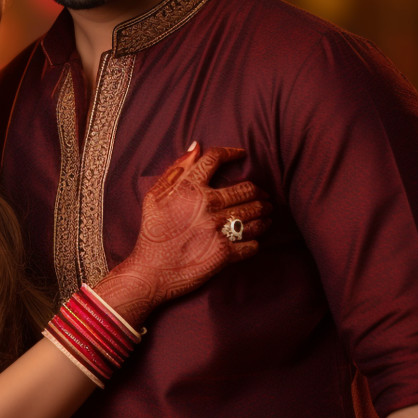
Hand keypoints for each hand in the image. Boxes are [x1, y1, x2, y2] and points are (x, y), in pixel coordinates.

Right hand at [96, 144, 270, 325]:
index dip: (232, 152)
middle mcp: (207, 205)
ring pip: (255, 215)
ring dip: (264, 213)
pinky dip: (256, 241)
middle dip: (259, 190)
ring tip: (266, 214)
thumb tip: (196, 147)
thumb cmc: (152, 232)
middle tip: (263, 194)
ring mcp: (218, 229)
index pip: (215, 159)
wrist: (150, 271)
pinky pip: (253, 244)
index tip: (242, 154)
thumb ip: (176, 170)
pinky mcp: (225, 253)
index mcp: (188, 188)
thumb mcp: (154, 196)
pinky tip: (255, 239)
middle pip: (247, 188)